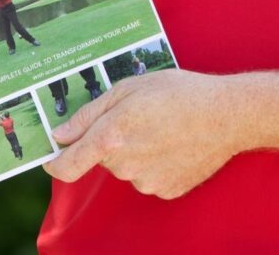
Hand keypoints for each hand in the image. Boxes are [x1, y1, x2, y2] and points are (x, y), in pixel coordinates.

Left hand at [44, 68, 243, 197]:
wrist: (226, 115)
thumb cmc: (179, 92)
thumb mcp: (130, 87)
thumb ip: (90, 113)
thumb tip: (59, 136)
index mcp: (111, 137)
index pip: (68, 165)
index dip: (55, 162)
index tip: (52, 156)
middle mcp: (125, 165)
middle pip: (104, 158)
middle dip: (113, 140)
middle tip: (140, 116)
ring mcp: (146, 181)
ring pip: (128, 168)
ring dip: (136, 151)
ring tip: (165, 127)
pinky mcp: (166, 191)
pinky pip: (150, 177)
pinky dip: (156, 162)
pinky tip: (175, 143)